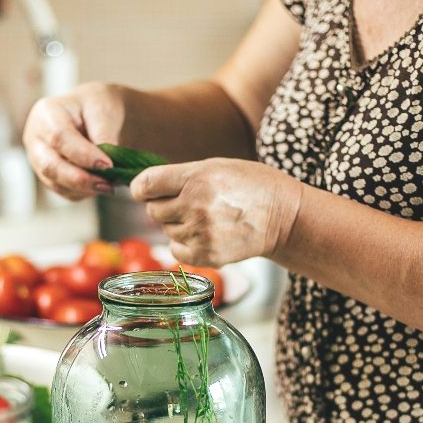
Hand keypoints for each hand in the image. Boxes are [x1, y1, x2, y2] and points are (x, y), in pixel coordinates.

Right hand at [22, 83, 124, 199]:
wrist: (95, 114)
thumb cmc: (97, 106)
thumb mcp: (104, 110)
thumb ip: (104, 135)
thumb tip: (106, 166)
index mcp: (46, 113)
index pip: (59, 137)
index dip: (83, 154)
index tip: (108, 165)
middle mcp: (36, 138)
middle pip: (49, 166)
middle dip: (80, 179)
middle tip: (108, 184)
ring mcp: (39, 160)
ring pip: (56, 183)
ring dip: (83, 189)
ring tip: (109, 186)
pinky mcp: (49, 176)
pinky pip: (64, 192)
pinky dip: (83, 193)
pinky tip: (101, 186)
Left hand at [130, 158, 301, 266]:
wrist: (281, 216)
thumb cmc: (247, 185)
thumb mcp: (214, 167)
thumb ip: (178, 176)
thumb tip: (141, 189)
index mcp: (196, 178)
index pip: (145, 185)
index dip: (142, 188)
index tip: (146, 190)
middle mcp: (195, 206)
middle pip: (153, 210)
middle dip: (165, 206)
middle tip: (190, 203)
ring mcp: (201, 233)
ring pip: (166, 230)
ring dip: (178, 224)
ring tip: (206, 218)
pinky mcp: (206, 256)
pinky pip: (175, 250)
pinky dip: (185, 244)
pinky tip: (206, 234)